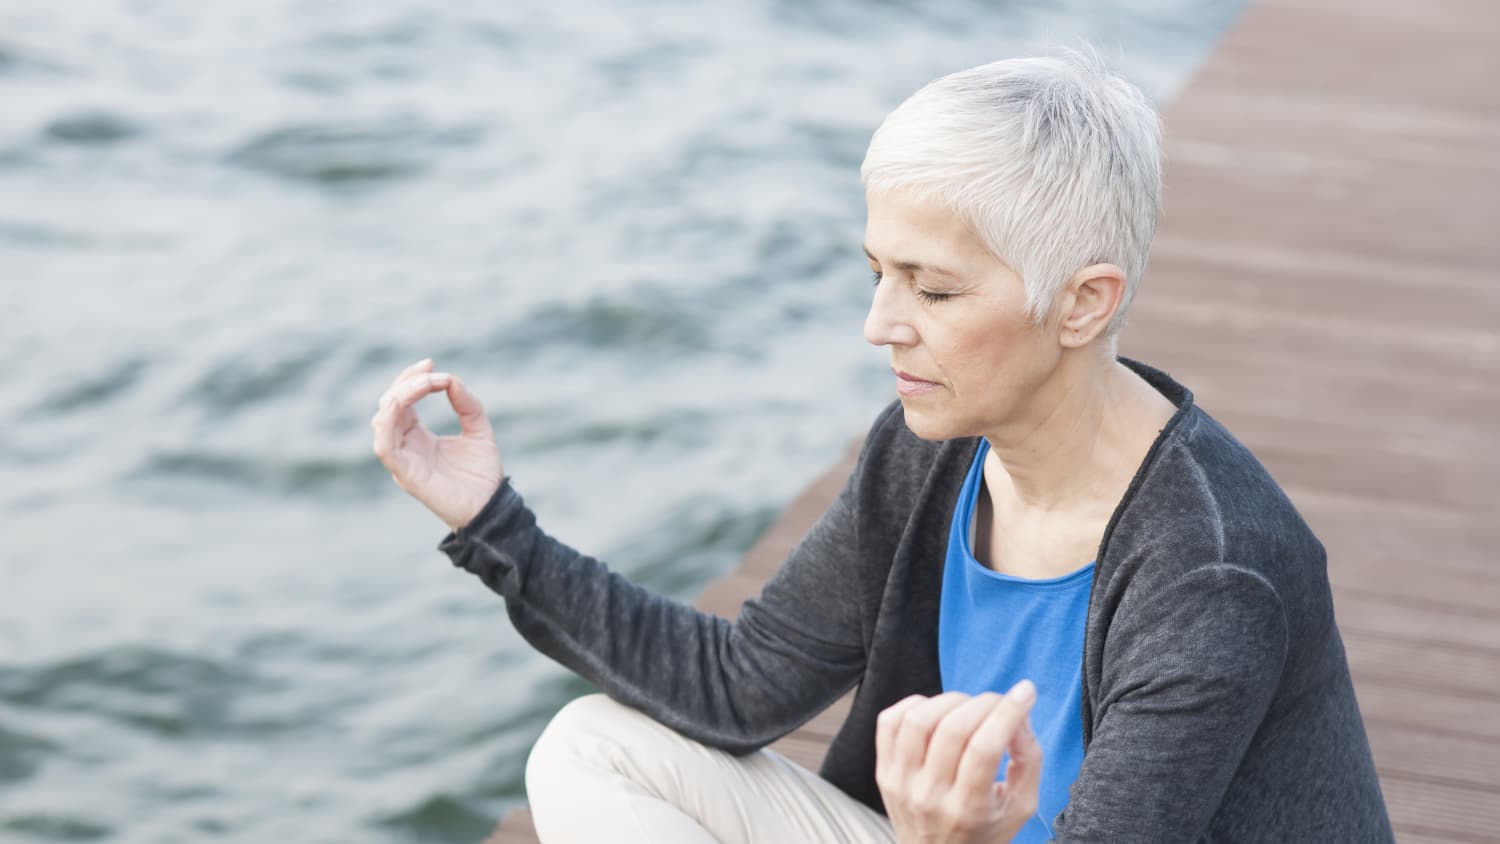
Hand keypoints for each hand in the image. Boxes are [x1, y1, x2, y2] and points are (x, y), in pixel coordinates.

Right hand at [370, 358, 504, 530]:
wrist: (491, 506)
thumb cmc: (483, 474)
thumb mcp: (479, 430)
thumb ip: (467, 405)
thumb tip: (451, 380)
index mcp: (418, 436)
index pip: (401, 401)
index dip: (411, 379)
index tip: (431, 363)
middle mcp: (406, 446)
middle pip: (388, 405)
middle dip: (406, 382)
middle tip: (430, 370)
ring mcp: (402, 460)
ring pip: (382, 420)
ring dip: (400, 395)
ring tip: (426, 382)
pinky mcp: (404, 473)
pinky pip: (383, 445)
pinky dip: (388, 421)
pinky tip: (404, 402)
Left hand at [875, 681, 1041, 843]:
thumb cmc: (983, 831)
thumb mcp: (1019, 808)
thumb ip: (1029, 761)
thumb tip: (1020, 716)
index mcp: (968, 809)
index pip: (985, 749)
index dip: (1007, 712)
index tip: (1025, 692)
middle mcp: (930, 796)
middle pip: (953, 729)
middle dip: (984, 703)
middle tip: (999, 703)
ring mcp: (901, 783)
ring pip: (920, 720)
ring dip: (950, 700)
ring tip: (967, 707)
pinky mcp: (883, 771)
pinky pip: (889, 722)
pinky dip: (914, 704)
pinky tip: (935, 711)